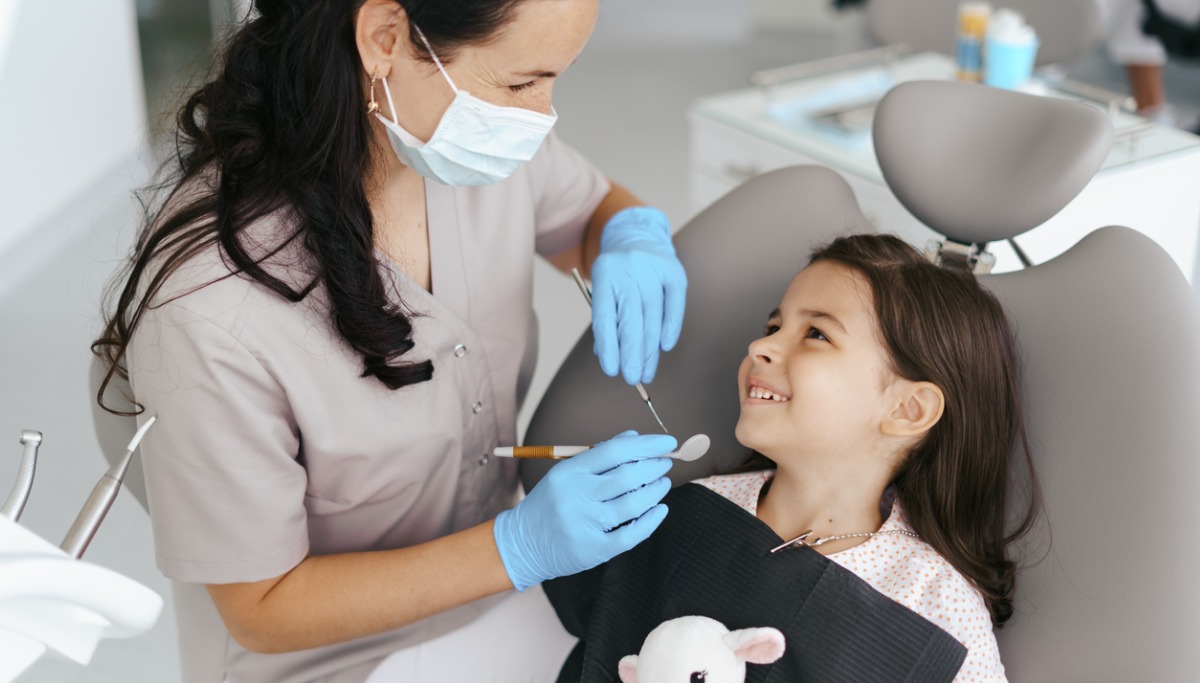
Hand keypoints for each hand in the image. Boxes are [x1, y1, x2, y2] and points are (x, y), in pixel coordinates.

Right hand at [493, 431, 674, 590]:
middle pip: (627, 476)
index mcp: (568, 472)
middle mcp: (575, 496)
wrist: (523, 544)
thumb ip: (599, 455)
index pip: (615, 451)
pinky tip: (660, 510)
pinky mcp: (592, 550)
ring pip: (633, 504)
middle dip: (654, 467)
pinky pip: (631, 535)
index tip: (667, 443)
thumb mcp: (566, 472)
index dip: (646, 445)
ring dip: (655, 491)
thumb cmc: (550, 503)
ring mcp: (584, 524)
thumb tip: (634, 437)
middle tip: (665, 463)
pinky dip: (651, 521)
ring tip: (662, 483)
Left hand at [590, 206, 687, 384]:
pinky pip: (673, 304)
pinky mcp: (674, 271)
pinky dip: (670, 327)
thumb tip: (610, 357)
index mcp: (604, 274)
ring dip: (650, 348)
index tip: (612, 371)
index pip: (605, 315)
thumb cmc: (618, 276)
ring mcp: (653, 268)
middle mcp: (628, 269)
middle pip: (631, 318)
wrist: (638, 237)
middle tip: (632, 378)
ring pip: (652, 315)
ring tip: (646, 371)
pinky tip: (664, 347)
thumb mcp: (604, 290)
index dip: (609, 345)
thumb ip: (606, 321)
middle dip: (632, 353)